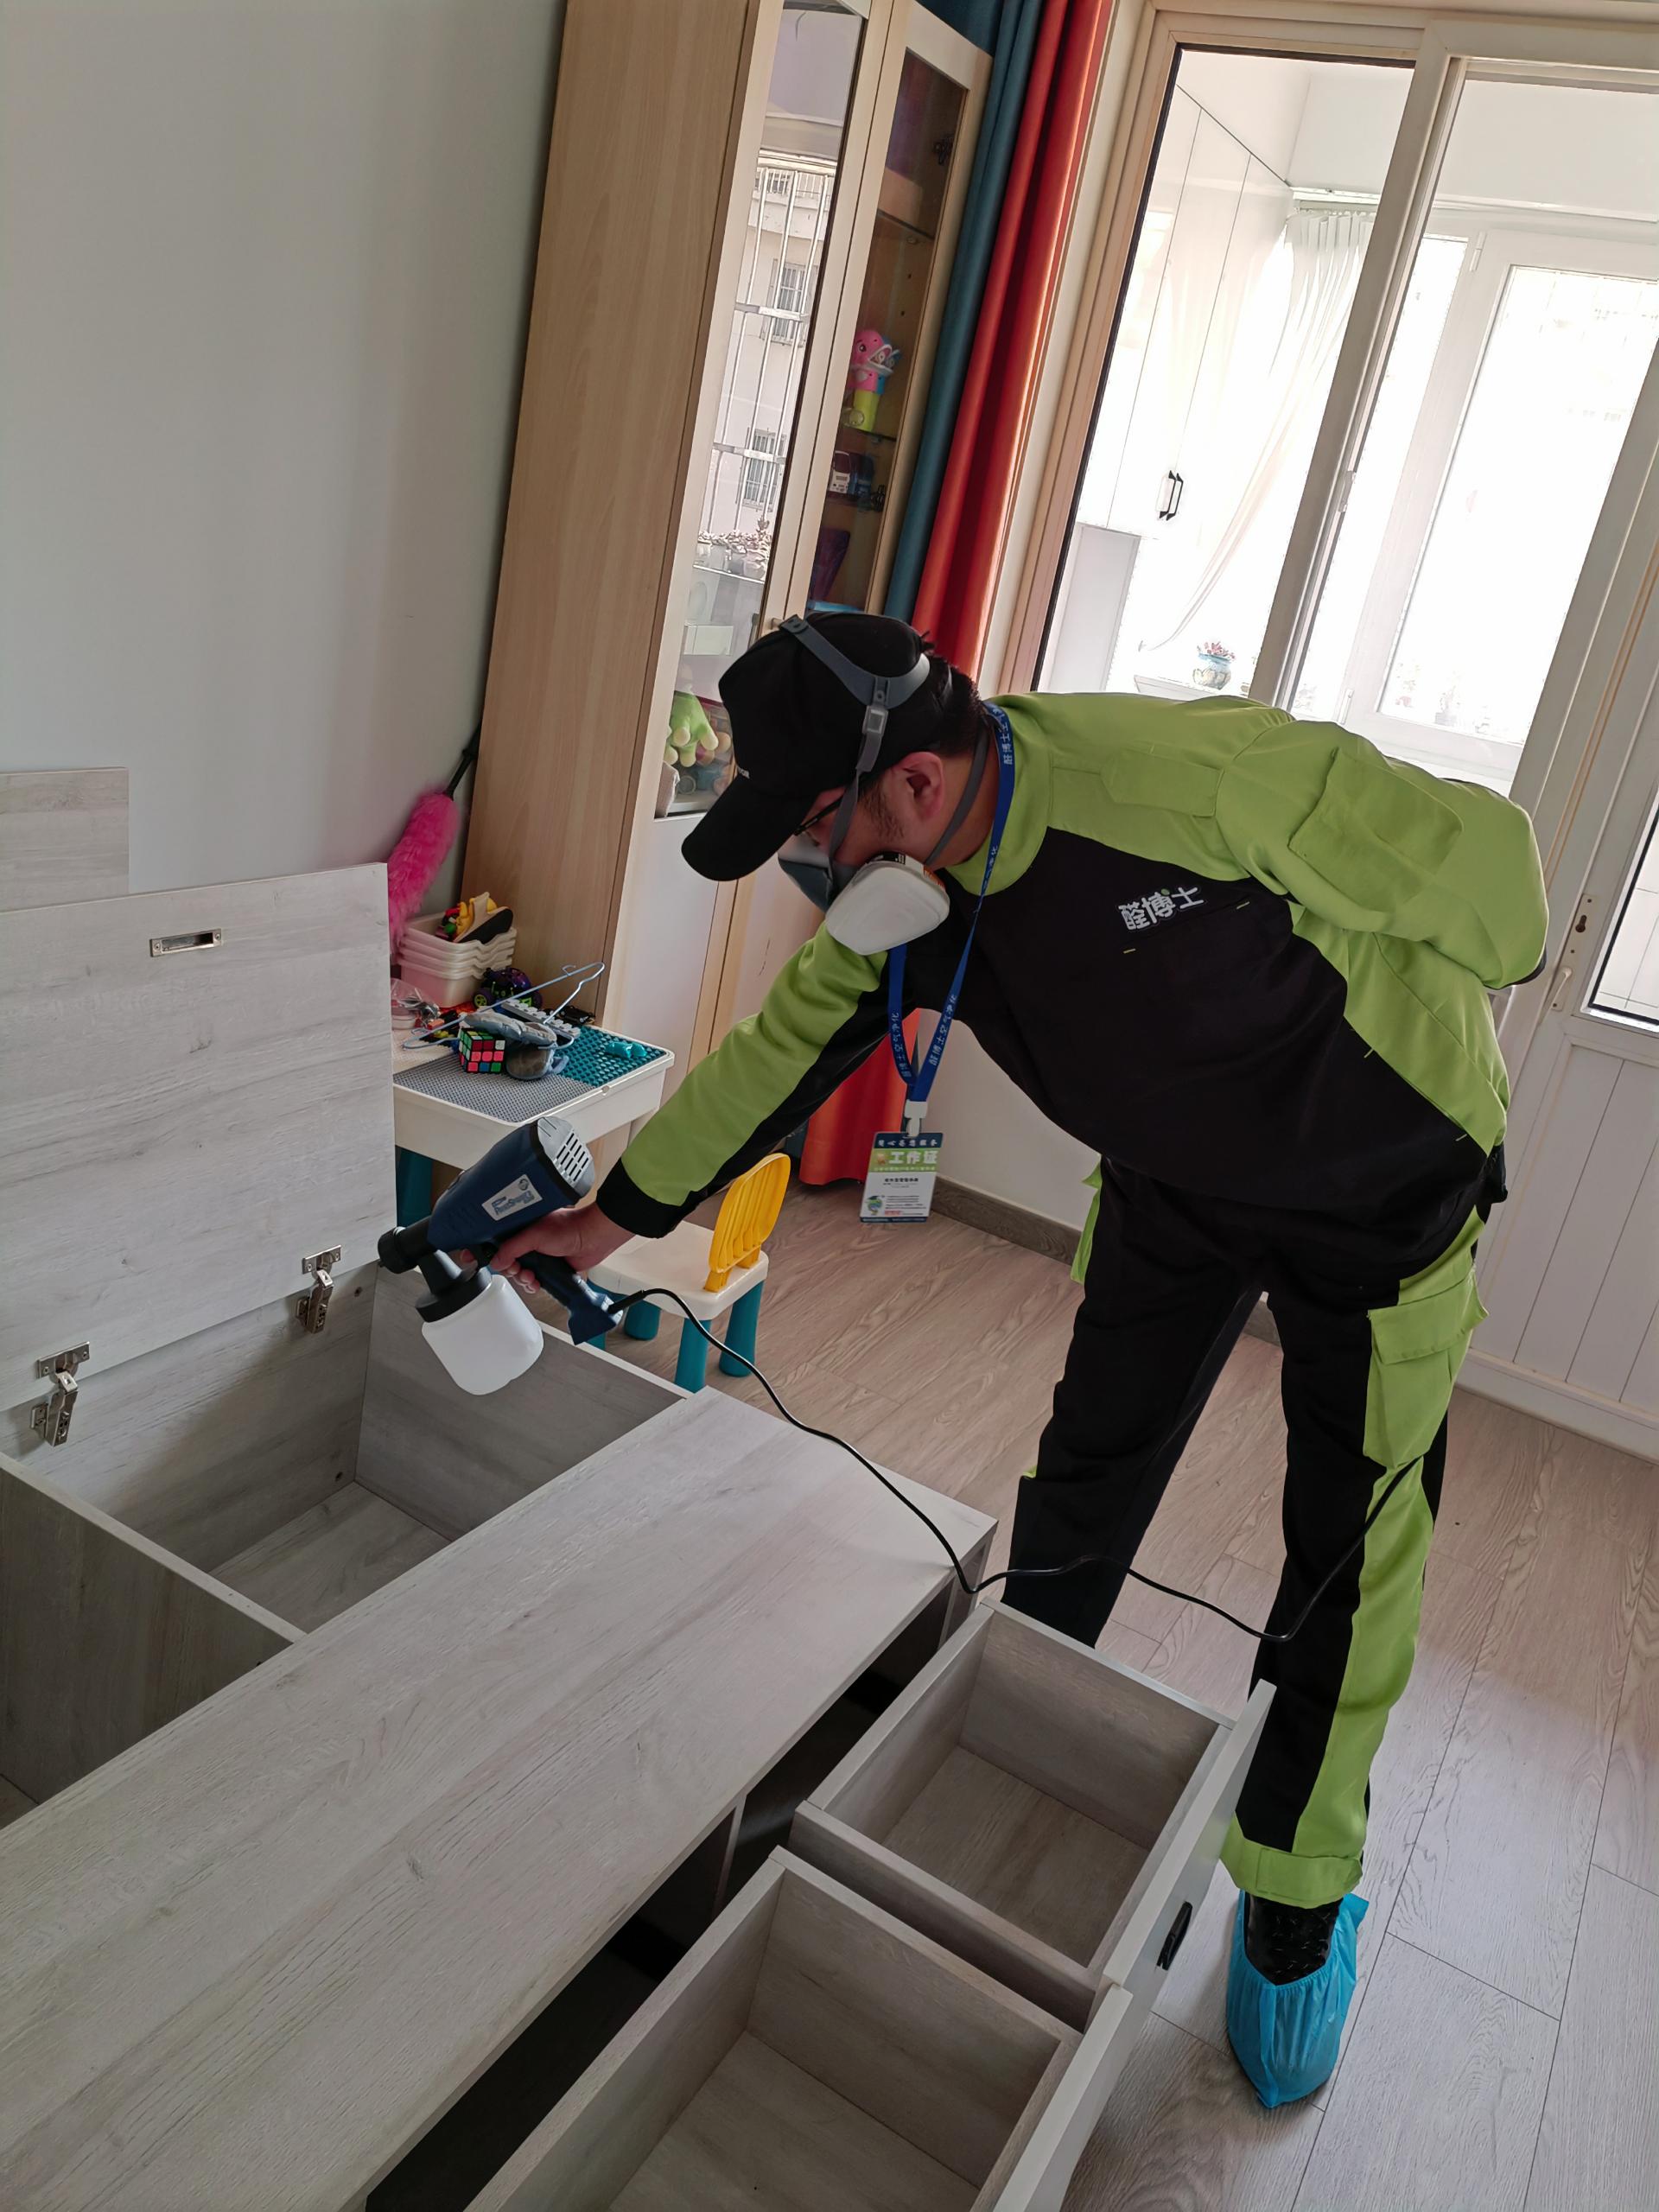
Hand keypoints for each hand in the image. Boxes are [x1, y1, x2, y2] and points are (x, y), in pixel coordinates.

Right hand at [489, 1204, 631, 1293]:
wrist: (593, 1237)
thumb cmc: (568, 1226)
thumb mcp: (534, 1235)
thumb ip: (512, 1248)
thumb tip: (496, 1262)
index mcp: (521, 1228)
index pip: (497, 1241)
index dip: (487, 1251)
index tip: (476, 1259)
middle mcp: (528, 1242)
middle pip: (506, 1262)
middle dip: (509, 1269)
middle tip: (516, 1268)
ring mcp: (539, 1256)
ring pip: (520, 1273)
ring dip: (522, 1278)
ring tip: (530, 1276)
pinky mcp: (549, 1268)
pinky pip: (534, 1281)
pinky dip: (533, 1284)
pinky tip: (537, 1282)